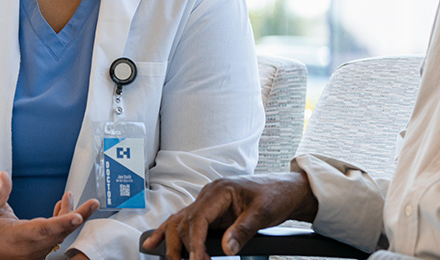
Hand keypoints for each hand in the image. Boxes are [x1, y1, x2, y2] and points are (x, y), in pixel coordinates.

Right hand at [0, 172, 98, 259]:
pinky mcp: (41, 251)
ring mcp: (37, 251)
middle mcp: (30, 247)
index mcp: (17, 236)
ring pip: (60, 233)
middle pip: (60, 231)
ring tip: (69, 196)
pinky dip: (62, 222)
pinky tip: (62, 207)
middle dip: (78, 216)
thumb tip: (4, 176)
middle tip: (93, 203)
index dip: (62, 222)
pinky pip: (57, 236)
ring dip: (68, 215)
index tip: (77, 216)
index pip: (43, 229)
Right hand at [142, 172, 317, 259]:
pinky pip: (185, 221)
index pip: (198, 219)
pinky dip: (169, 232)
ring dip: (172, 243)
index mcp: (220, 191)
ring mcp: (206, 202)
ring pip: (180, 222)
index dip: (195, 243)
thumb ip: (243, 231)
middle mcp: (208, 194)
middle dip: (182, 248)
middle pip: (184, 223)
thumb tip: (226, 249)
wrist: (286, 189)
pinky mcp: (209, 210)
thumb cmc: (275, 196)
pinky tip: (154, 242)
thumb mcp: (263, 214)